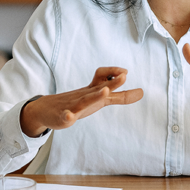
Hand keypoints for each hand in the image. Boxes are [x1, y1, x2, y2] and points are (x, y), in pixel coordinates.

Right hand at [19, 68, 143, 137]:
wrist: (47, 109)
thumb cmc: (78, 102)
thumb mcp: (100, 98)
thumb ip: (121, 96)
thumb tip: (142, 92)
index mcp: (93, 91)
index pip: (104, 78)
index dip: (115, 74)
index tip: (126, 72)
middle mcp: (85, 95)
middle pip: (99, 87)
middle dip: (112, 81)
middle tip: (125, 75)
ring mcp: (73, 105)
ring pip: (85, 100)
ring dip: (95, 95)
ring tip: (105, 91)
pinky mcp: (63, 117)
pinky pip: (66, 116)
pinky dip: (68, 116)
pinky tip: (69, 117)